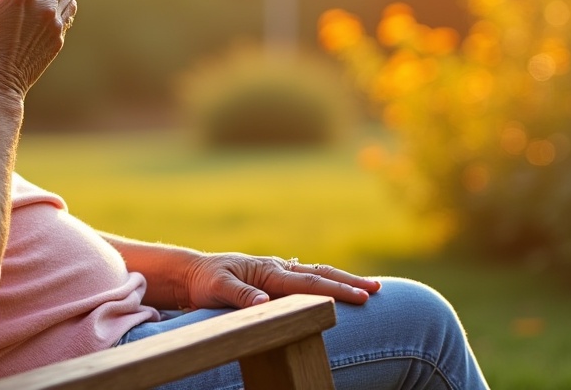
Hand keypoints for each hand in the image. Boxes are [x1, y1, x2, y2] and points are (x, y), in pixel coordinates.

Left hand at [182, 253, 380, 307]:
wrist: (193, 273)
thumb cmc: (205, 282)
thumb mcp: (217, 289)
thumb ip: (240, 296)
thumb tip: (264, 302)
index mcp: (269, 271)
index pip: (309, 282)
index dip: (336, 290)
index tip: (362, 297)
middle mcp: (278, 268)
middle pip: (320, 274)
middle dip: (350, 283)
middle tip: (378, 290)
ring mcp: (278, 272)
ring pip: (316, 274)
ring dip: (342, 280)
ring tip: (369, 288)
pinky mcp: (275, 278)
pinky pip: (306, 279)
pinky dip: (326, 281)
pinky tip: (338, 287)